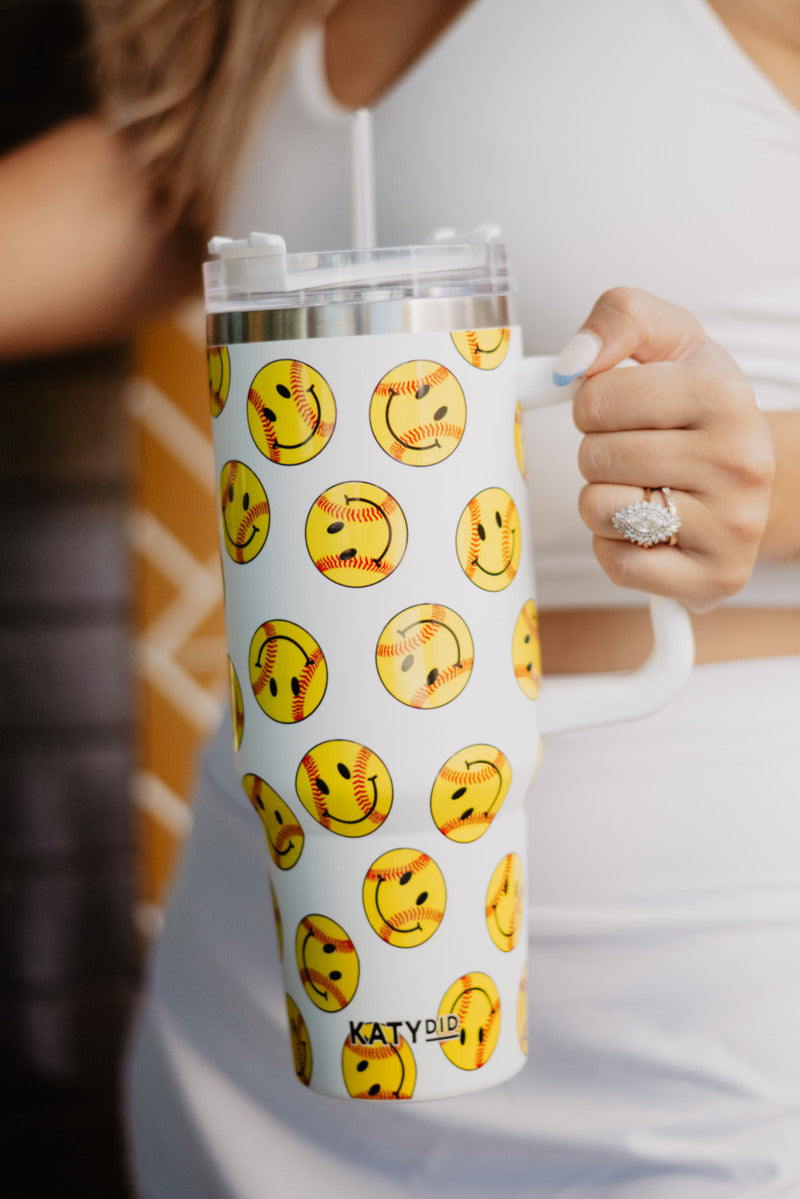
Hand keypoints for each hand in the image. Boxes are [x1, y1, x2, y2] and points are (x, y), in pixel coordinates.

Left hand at [558, 288, 774, 612]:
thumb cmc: (695, 407)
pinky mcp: (717, 578)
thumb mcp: (669, 340)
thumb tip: (570, 364)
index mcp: (725, 396)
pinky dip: (613, 547)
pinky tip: (646, 530)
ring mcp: (734, 525)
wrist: (747, 472)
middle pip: (595, 458)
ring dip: (601, 501)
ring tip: (641, 488)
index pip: (596, 400)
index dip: (590, 406)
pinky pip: (617, 563)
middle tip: (634, 454)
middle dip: (597, 454)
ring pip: (600, 510)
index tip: (620, 411)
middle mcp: (742, 461)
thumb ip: (619, 319)